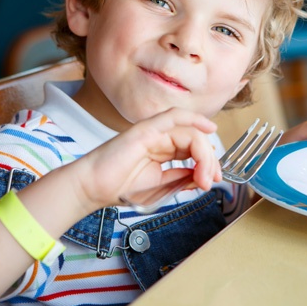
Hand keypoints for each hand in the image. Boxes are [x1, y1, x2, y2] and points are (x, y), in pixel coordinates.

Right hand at [75, 108, 221, 211]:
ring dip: (204, 153)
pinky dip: (193, 119)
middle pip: (196, 140)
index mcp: (164, 150)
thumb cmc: (120, 188)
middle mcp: (161, 138)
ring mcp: (153, 132)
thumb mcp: (161, 187)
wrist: (93, 189)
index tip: (213, 181)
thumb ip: (182, 178)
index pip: (194, 149)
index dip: (208, 163)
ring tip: (205, 174)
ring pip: (190, 132)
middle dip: (209, 160)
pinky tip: (208, 128)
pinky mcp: (145, 129)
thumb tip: (204, 175)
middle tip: (210, 181)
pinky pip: (174, 116)